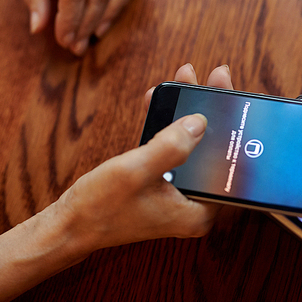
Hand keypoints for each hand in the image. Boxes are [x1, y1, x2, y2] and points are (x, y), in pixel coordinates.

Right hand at [57, 64, 233, 249]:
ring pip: (193, 146)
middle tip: (214, 76)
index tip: (227, 89)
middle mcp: (195, 203)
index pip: (227, 159)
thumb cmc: (101, 207)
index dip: (231, 120)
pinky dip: (168, 127)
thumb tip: (200, 121)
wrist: (70, 225)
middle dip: (211, 109)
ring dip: (188, 113)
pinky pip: (173, 150)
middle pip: (213, 148)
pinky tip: (163, 102)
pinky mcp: (164, 185)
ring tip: (187, 81)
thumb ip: (171, 146)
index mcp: (200, 209)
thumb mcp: (137, 171)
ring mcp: (180, 193)